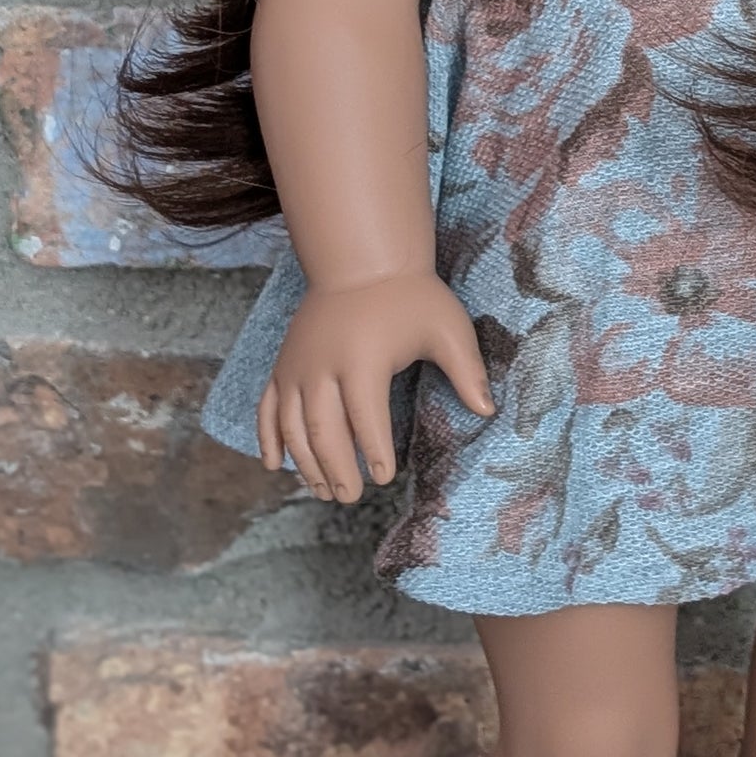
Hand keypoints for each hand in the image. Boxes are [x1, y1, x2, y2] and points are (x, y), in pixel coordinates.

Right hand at [256, 268, 495, 500]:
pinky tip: (275, 466)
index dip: (375, 451)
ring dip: (305, 462)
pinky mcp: (283, 366)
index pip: (367, 418)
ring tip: (323, 491)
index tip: (385, 477)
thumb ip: (467, 371)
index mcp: (363, 360)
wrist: (360, 260)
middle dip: (336, 468)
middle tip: (351, 496)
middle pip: (324, 429)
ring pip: (293, 425)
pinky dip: (267, 438)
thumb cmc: (409, 297)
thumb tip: (488, 410)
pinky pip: (267, 408)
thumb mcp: (447, 327)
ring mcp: (297, 367)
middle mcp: (322, 366)